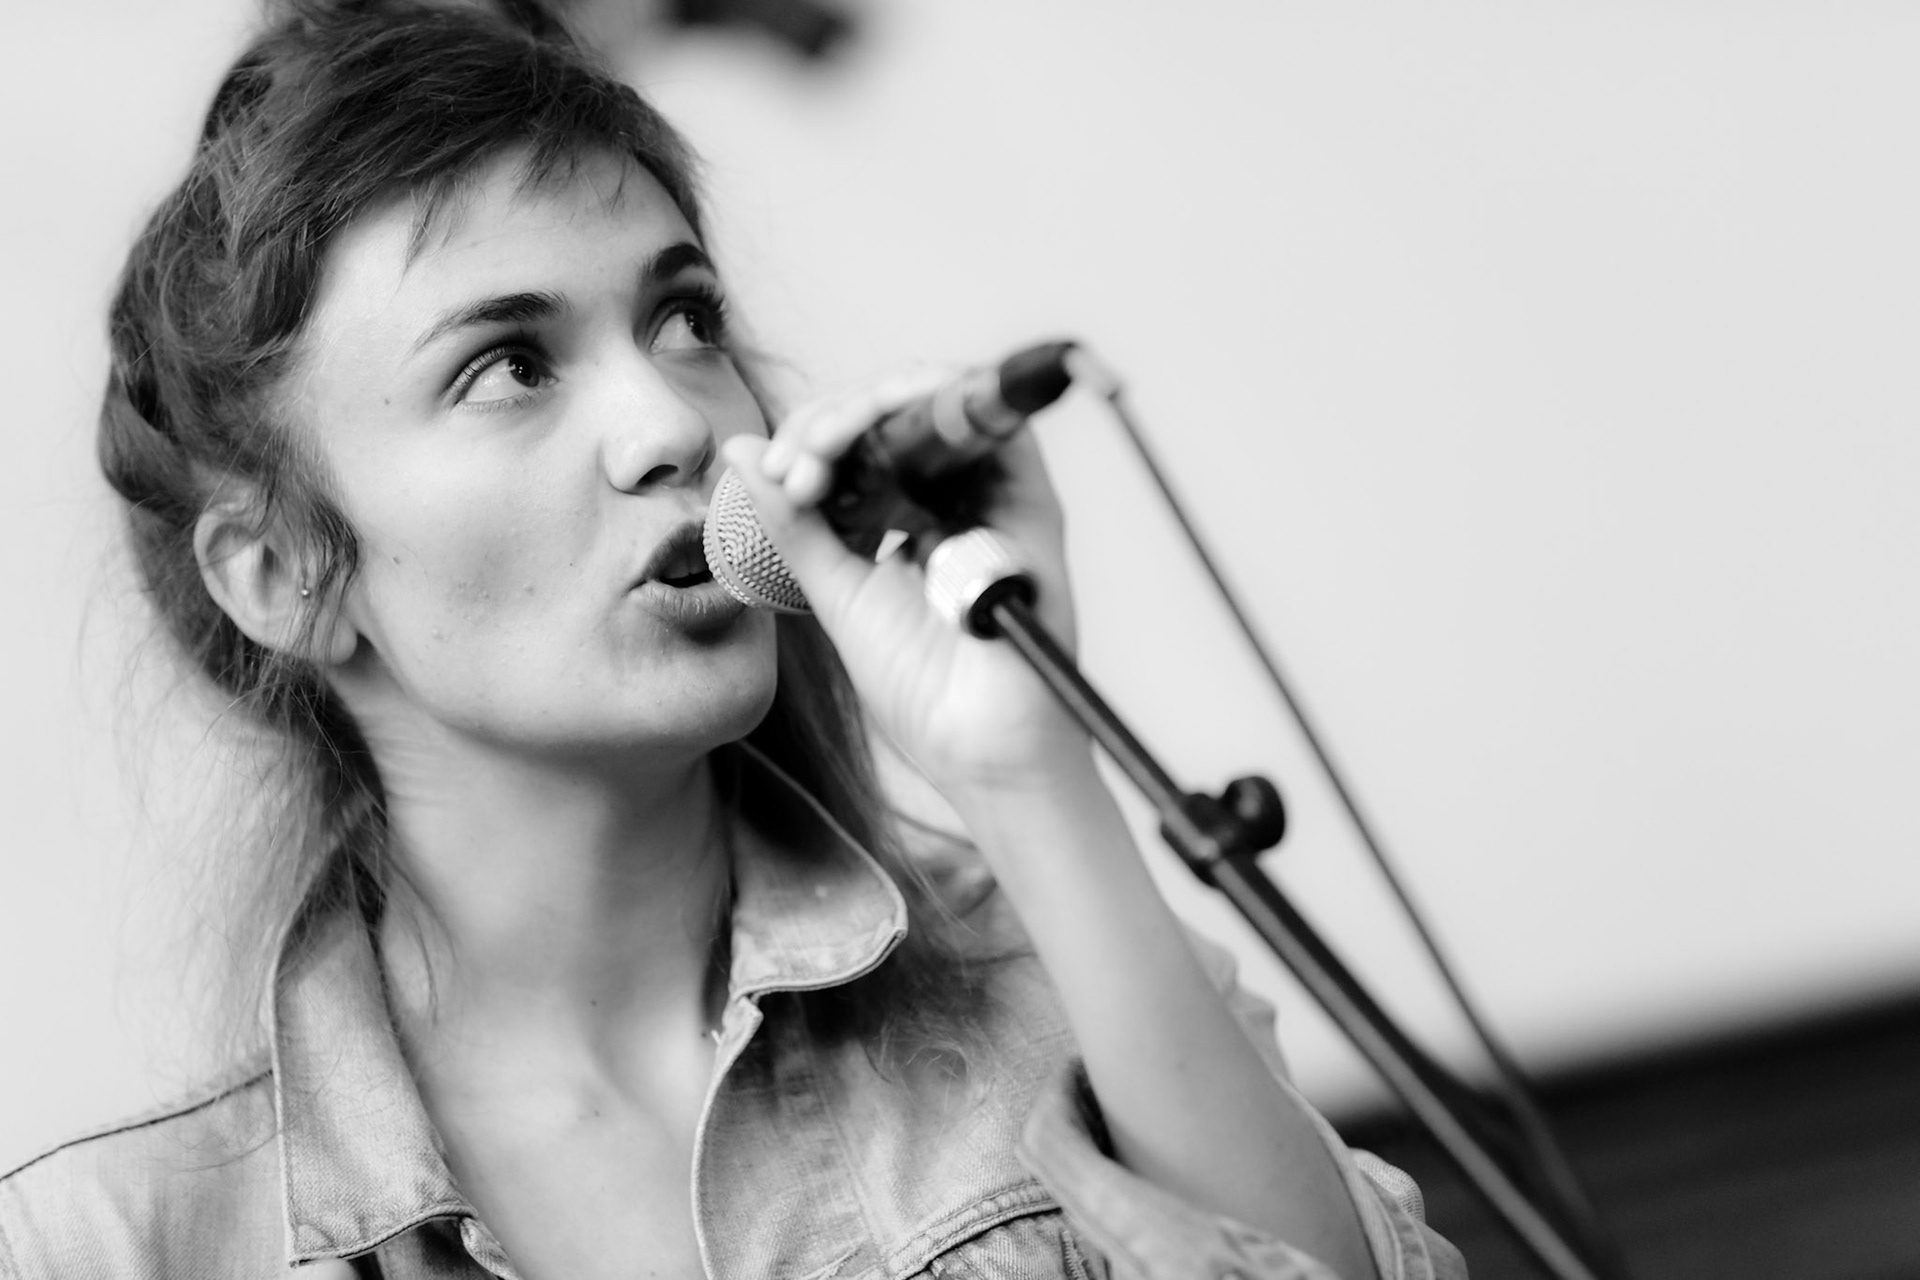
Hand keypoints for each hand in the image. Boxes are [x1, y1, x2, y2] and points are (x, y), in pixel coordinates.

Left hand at [719, 368, 1090, 799]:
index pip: (850, 446)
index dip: (807, 445)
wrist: (981, 744)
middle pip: (886, 416)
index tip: (774, 478)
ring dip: (867, 405)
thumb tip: (739, 449)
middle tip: (792, 468)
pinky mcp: (1028, 498)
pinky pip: (987, 417)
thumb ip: (793, 523)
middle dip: (826, 424)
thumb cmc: (919, 688)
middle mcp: (946, 498)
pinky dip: (931, 397)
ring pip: (930, 402)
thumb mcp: (836, 592)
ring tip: (821, 447)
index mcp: (899, 521)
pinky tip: (879, 417)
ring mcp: (988, 495)